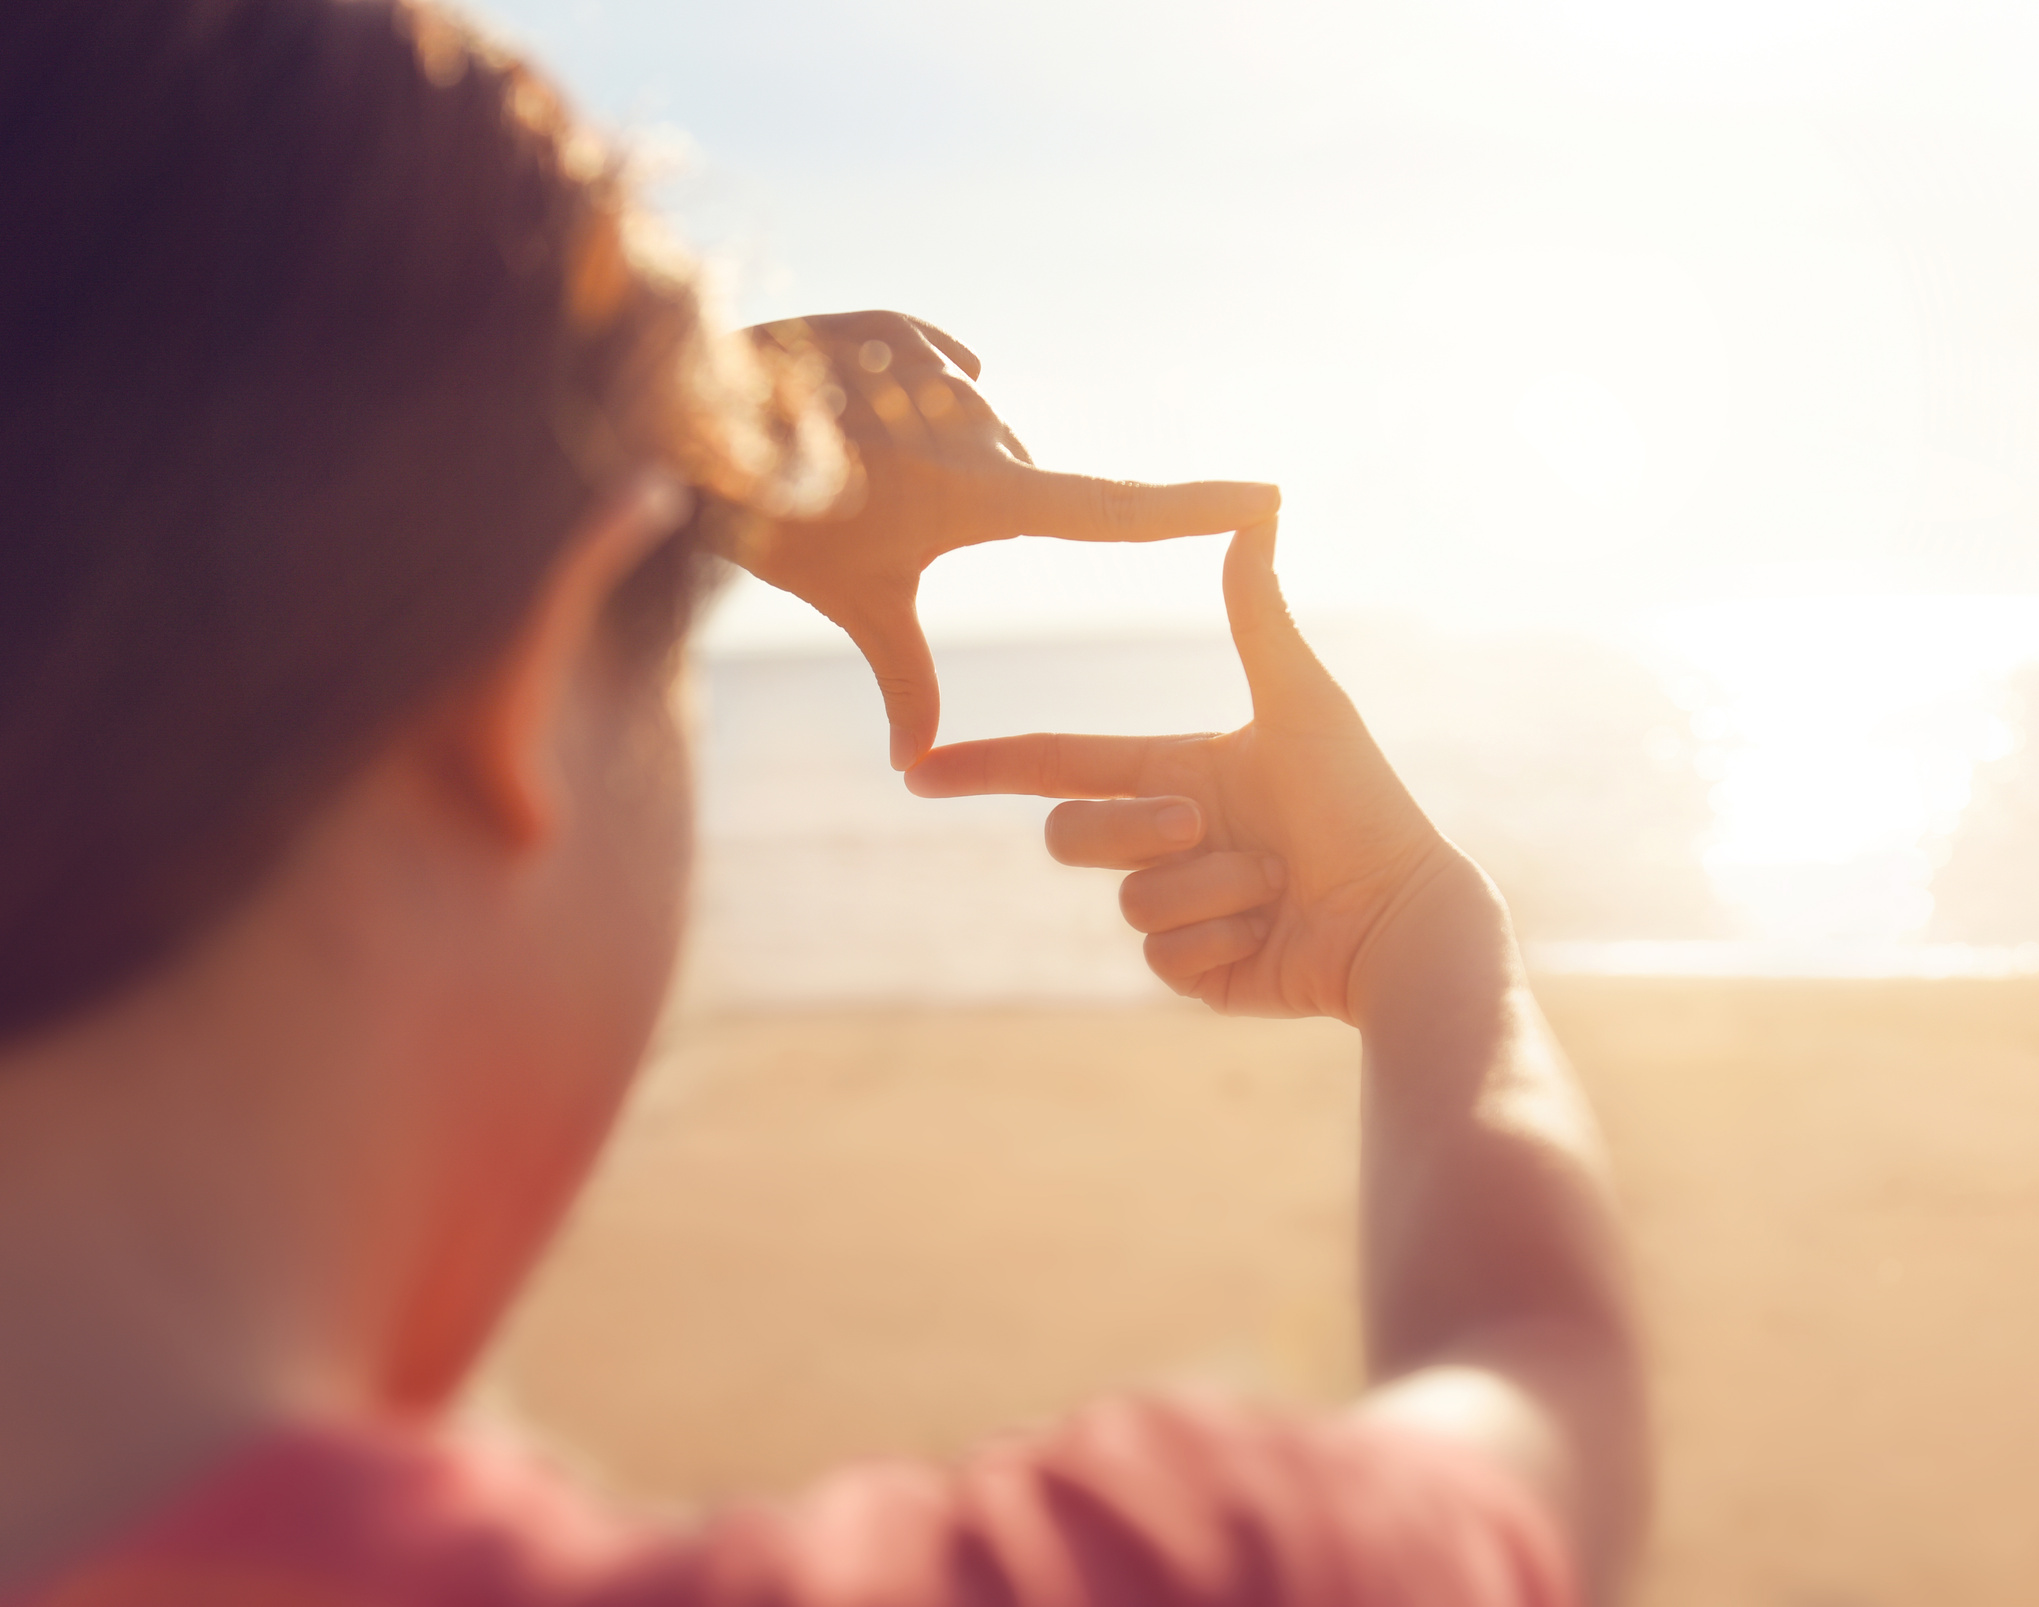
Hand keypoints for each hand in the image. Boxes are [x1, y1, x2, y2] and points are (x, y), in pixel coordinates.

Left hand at [738, 311, 1277, 767]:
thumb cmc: (769, 520)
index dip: (1197, 509)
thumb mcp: (847, 603)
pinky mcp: (908, 328)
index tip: (1268, 494)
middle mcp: (984, 424)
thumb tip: (920, 771)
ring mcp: (945, 369)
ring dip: (931, 451)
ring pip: (974, 428)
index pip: (1117, 511)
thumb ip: (904, 679)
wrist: (675, 412)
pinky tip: (853, 408)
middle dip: (970, 503)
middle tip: (880, 513)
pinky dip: (913, 396)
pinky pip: (942, 372)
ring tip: (847, 464)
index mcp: (986, 494)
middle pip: (1017, 478)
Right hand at [903, 521, 1480, 1020]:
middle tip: (1200, 821)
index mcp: (1180, 772)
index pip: (1061, 764)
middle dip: (1132, 828)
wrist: (1401, 915)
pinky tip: (1272, 933)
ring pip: (1130, 903)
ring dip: (1207, 887)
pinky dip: (1219, 942)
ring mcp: (1182, 910)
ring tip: (1276, 881)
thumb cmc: (1363, 803)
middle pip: (1072, 835)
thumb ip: (1257, 614)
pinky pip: (1162, 960)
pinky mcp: (1200, 972)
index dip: (988, 765)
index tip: (917, 768)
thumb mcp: (1301, 703)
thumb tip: (1256, 509)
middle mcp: (1171, 839)